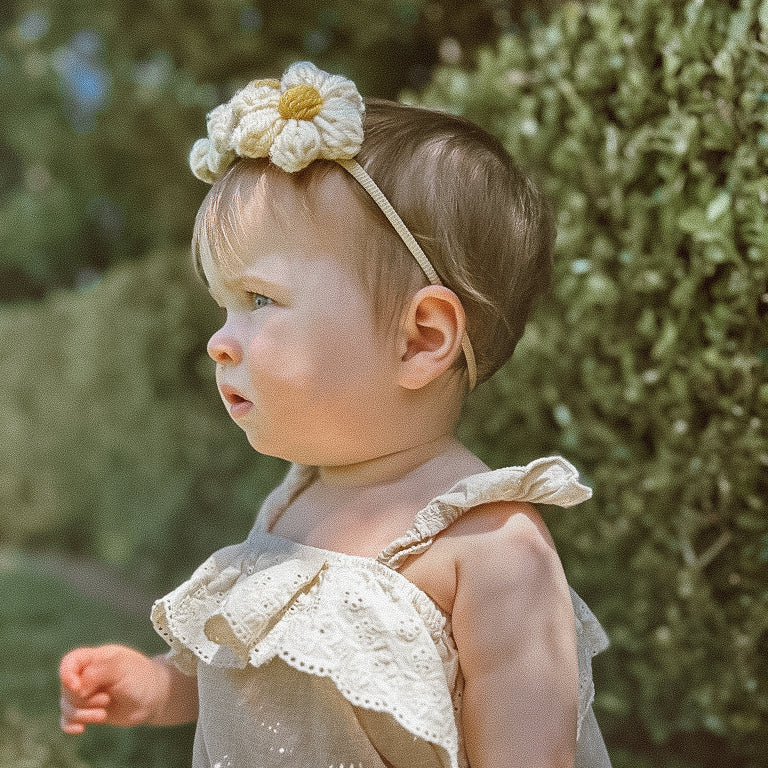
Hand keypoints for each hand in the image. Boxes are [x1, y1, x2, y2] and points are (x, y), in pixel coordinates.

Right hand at [59, 644, 174, 733]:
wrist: (154, 698)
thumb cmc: (141, 677)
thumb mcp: (121, 668)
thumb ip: (96, 673)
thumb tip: (76, 689)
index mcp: (96, 658)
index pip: (69, 662)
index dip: (66, 675)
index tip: (77, 688)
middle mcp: (88, 675)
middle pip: (67, 689)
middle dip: (83, 699)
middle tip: (106, 699)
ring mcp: (88, 694)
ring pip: (67, 706)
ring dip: (82, 713)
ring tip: (103, 713)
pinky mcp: (89, 711)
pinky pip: (67, 720)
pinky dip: (70, 725)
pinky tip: (80, 729)